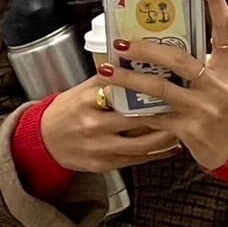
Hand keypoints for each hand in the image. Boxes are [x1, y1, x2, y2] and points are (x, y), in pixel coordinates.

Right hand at [41, 77, 182, 173]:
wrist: (43, 142)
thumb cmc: (66, 111)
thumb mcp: (82, 89)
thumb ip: (107, 79)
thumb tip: (134, 61)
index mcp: (88, 100)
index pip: (123, 90)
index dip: (148, 87)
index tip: (169, 81)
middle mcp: (94, 124)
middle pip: (137, 118)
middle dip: (163, 113)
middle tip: (184, 105)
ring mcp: (100, 147)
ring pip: (141, 144)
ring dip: (165, 137)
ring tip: (182, 127)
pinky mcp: (104, 164)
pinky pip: (137, 161)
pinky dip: (156, 154)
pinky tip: (171, 147)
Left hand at [97, 0, 227, 171]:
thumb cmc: (221, 108)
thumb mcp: (220, 79)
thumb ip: (200, 58)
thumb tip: (164, 33)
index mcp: (226, 66)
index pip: (225, 27)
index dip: (216, 0)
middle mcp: (217, 85)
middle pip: (179, 60)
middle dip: (146, 50)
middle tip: (121, 43)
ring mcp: (203, 109)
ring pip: (161, 90)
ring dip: (130, 80)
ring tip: (108, 71)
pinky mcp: (189, 130)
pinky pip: (156, 117)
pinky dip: (135, 110)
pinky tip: (116, 103)